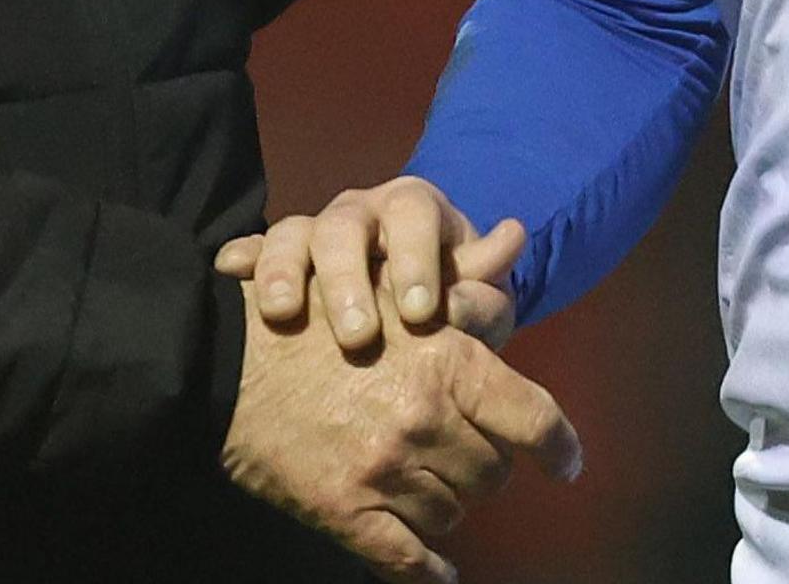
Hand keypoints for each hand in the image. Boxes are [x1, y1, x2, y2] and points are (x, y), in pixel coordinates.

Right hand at [216, 177, 522, 349]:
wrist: (389, 309)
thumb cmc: (440, 301)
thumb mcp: (469, 294)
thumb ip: (482, 282)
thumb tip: (509, 240)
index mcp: (410, 209)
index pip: (412, 214)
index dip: (415, 258)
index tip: (423, 312)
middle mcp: (358, 214)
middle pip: (344, 228)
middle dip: (348, 280)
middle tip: (358, 336)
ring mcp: (311, 235)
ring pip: (292, 235)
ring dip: (286, 271)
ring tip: (283, 313)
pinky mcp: (274, 262)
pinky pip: (250, 252)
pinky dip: (242, 260)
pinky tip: (232, 274)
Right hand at [220, 286, 580, 583]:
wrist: (221, 358)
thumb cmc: (310, 312)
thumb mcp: (390, 287)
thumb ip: (462, 281)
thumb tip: (517, 238)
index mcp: (446, 359)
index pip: (534, 418)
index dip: (560, 448)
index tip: (567, 464)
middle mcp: (425, 417)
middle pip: (493, 473)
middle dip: (483, 467)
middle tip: (460, 456)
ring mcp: (386, 470)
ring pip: (453, 513)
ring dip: (446, 502)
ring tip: (425, 485)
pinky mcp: (347, 510)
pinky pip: (407, 559)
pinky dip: (427, 571)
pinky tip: (434, 571)